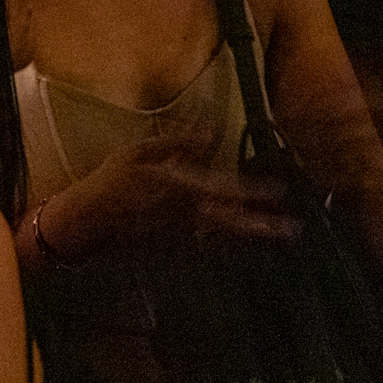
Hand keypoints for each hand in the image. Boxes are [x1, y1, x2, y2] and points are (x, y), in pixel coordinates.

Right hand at [62, 132, 298, 256]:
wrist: (87, 222)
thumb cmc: (110, 181)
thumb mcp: (139, 151)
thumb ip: (176, 143)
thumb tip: (209, 134)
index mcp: (177, 186)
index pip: (224, 188)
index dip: (254, 191)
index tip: (280, 192)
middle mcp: (185, 214)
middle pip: (232, 221)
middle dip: (264, 225)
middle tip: (294, 231)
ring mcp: (181, 235)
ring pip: (225, 237)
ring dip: (254, 238)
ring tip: (281, 239)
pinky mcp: (175, 248)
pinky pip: (211, 247)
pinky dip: (233, 247)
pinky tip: (249, 247)